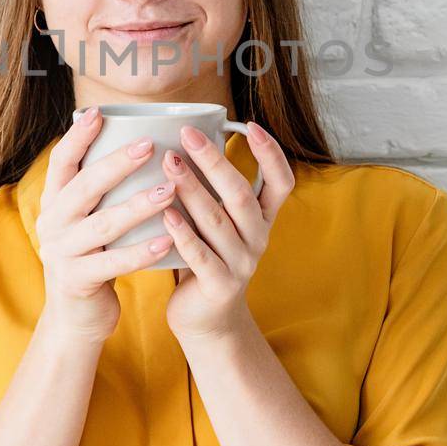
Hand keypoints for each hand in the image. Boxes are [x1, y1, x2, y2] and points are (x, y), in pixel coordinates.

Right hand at [34, 109, 176, 343]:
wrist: (77, 316)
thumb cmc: (93, 256)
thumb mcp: (86, 220)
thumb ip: (100, 190)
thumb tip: (136, 139)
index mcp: (54, 202)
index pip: (60, 162)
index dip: (77, 137)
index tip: (99, 114)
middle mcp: (53, 224)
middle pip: (84, 187)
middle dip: (117, 164)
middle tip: (150, 146)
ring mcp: (62, 253)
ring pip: (103, 224)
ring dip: (138, 206)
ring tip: (168, 190)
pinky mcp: (78, 281)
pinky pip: (114, 263)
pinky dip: (141, 252)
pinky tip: (166, 240)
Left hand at [159, 120, 294, 339]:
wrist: (207, 321)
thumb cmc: (206, 257)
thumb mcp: (219, 222)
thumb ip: (213, 190)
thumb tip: (187, 136)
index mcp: (263, 219)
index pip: (281, 181)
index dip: (271, 153)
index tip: (250, 125)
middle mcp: (258, 239)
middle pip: (241, 195)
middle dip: (214, 162)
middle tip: (188, 135)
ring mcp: (241, 264)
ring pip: (218, 221)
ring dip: (192, 190)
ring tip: (168, 163)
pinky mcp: (219, 286)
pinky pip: (201, 256)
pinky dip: (183, 233)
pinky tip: (165, 213)